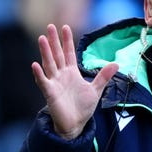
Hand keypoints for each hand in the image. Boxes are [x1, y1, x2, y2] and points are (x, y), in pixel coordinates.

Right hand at [31, 24, 118, 139]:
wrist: (75, 125)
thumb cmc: (83, 107)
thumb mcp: (96, 90)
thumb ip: (103, 76)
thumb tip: (116, 63)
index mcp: (72, 73)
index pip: (69, 53)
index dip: (67, 41)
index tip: (65, 27)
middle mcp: (61, 75)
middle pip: (57, 54)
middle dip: (54, 41)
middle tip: (50, 26)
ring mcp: (54, 83)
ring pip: (49, 64)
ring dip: (45, 52)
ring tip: (42, 38)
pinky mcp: (50, 93)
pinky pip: (43, 81)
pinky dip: (39, 74)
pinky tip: (35, 64)